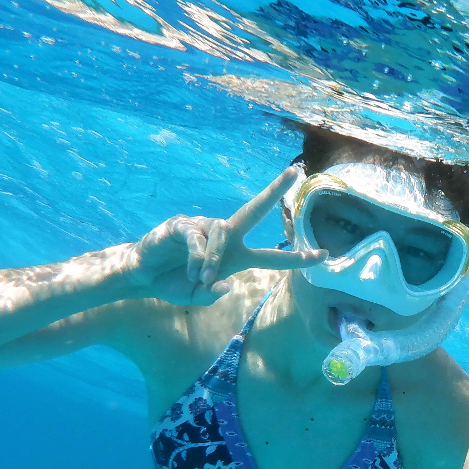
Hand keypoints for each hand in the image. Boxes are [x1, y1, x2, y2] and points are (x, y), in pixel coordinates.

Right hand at [122, 166, 325, 304]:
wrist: (143, 275)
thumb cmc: (174, 283)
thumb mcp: (196, 297)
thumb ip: (212, 295)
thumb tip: (224, 284)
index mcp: (237, 256)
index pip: (273, 256)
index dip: (298, 257)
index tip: (325, 254)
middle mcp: (226, 237)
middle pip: (255, 210)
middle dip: (275, 190)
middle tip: (295, 172)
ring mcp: (205, 227)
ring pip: (223, 235)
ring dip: (213, 260)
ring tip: (201, 278)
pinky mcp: (184, 224)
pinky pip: (199, 238)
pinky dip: (198, 258)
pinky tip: (191, 270)